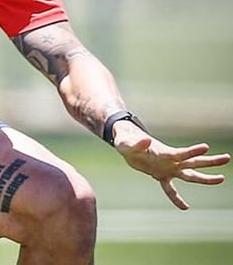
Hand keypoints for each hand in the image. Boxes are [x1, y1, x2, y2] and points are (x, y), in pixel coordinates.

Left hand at [114, 126, 229, 209]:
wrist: (125, 144)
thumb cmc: (126, 141)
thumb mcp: (126, 143)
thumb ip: (136, 144)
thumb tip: (147, 140)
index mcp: (164, 152)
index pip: (181, 153)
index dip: (192, 151)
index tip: (206, 147)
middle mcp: (170, 160)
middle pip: (193, 162)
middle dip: (210, 161)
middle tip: (227, 158)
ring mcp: (167, 168)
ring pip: (190, 174)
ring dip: (205, 177)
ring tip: (222, 178)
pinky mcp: (160, 175)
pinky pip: (170, 189)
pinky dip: (176, 198)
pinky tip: (185, 207)